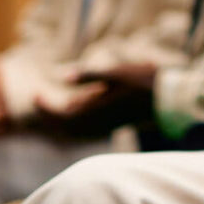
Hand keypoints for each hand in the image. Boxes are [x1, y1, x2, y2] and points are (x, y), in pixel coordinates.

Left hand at [34, 65, 154, 137]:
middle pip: (64, 128)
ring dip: (59, 121)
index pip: (61, 117)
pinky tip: (74, 107)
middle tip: (38, 99)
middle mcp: (99, 123)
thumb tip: (62, 76)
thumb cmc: (144, 82)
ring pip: (73, 131)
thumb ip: (89, 74)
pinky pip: (84, 130)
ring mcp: (105, 126)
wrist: (168, 99)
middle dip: (48, 116)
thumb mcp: (116, 71)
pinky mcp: (111, 125)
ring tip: (50, 105)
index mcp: (97, 110)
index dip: (45, 108)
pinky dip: (72, 122)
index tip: (35, 95)